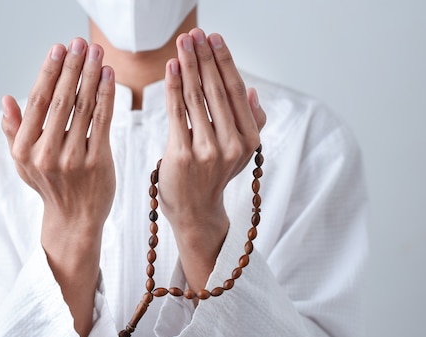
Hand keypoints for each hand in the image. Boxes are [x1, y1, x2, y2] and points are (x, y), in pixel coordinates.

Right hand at [1, 38, 115, 231]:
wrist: (74, 220)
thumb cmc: (48, 186)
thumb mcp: (23, 163)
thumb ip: (13, 131)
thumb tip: (5, 99)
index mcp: (23, 149)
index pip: (37, 101)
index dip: (49, 72)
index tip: (58, 49)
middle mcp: (45, 153)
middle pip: (61, 99)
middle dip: (72, 66)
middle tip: (81, 42)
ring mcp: (72, 158)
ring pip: (83, 107)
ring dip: (92, 75)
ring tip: (97, 52)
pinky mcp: (97, 162)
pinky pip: (102, 121)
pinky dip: (106, 96)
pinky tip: (109, 76)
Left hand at [160, 29, 266, 290]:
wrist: (195, 213)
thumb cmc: (213, 178)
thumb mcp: (240, 154)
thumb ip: (250, 124)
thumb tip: (254, 93)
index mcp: (249, 139)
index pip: (237, 92)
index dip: (224, 62)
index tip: (214, 38)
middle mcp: (233, 144)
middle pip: (217, 91)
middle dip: (204, 58)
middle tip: (194, 34)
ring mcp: (208, 151)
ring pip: (197, 99)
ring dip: (187, 67)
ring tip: (181, 44)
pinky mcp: (184, 155)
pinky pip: (178, 114)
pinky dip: (173, 88)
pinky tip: (170, 68)